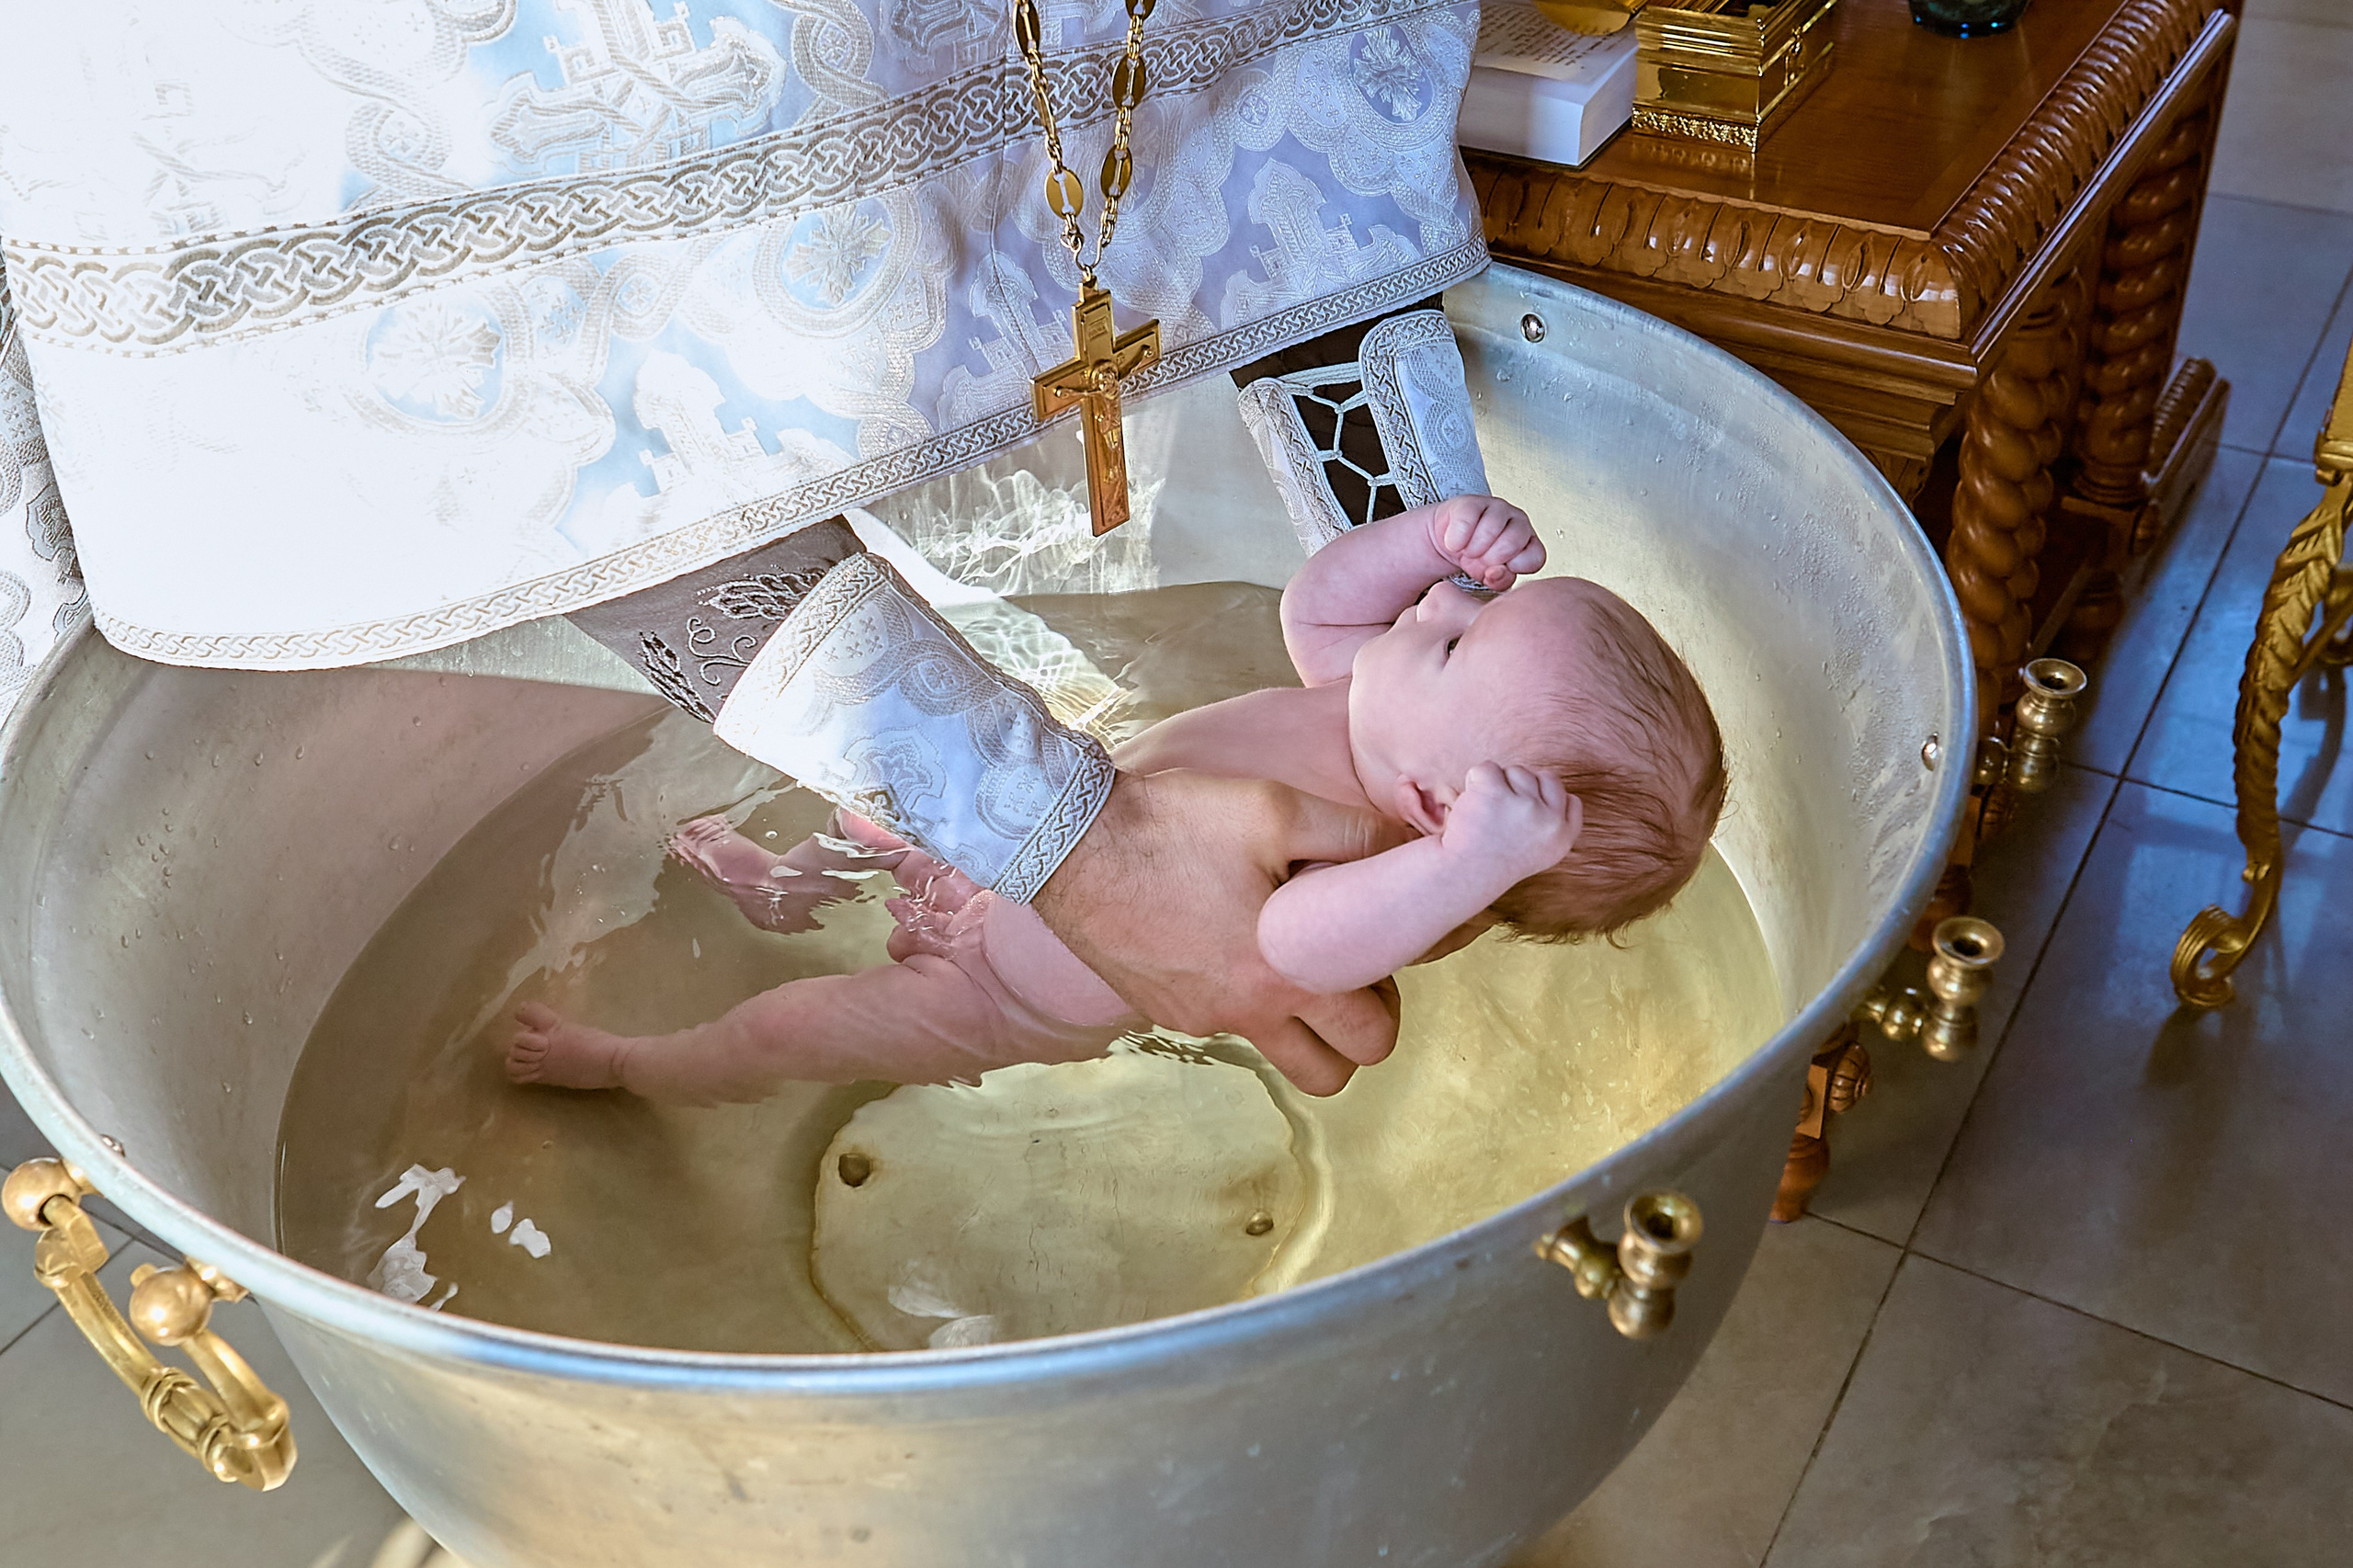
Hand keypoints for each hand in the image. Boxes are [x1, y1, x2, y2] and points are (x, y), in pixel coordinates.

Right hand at [1032, 771, 1407, 1094]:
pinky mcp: (1162, 1008)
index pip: (1373, 1038)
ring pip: (1277, 1058)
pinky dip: (1244, 1001)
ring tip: (1292, 963)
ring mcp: (1199, 1017)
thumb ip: (1355, 832)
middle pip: (1331, 1075)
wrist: (1070, 839)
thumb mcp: (1276, 809)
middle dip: (1353, 1033)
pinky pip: (1224, 1025)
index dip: (1390, 996)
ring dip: (1300, 1030)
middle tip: (1345, 972)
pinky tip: (1230, 939)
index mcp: (1286, 977)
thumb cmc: (1174, 824)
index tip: (1374, 950)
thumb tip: (1410, 846)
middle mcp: (1245, 1013)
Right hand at [1429, 495, 1543, 591]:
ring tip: (1467, 551)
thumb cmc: (1474, 558)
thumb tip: (1496, 573)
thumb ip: (1499, 580)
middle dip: (1490, 559)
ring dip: (1473, 549)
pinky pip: (1466, 521)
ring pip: (1490, 530)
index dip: (1512, 570)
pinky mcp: (1472, 502)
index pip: (1535, 558)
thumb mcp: (1489, 577)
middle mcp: (1518, 522)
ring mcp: (1497, 508)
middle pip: (1512, 543)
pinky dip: (1457, 539)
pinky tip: (1455, 543)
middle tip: (1479, 560)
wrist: (1448, 541)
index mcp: (1528, 543)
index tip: (1497, 571)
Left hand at [1442, 763, 1580, 878]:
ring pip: (1516, 771)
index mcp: (1563, 836)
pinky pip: (1488, 768)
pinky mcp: (1496, 793)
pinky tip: (1472, 805)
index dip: (1545, 800)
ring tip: (1486, 813)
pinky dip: (1475, 781)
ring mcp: (1524, 805)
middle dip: (1522, 788)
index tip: (1524, 814)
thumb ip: (1554, 823)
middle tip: (1501, 815)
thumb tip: (1562, 791)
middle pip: (1545, 778)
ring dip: (1497, 785)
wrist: (1460, 874)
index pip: (1570, 800)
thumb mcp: (1540, 852)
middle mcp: (1550, 821)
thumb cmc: (1494, 860)